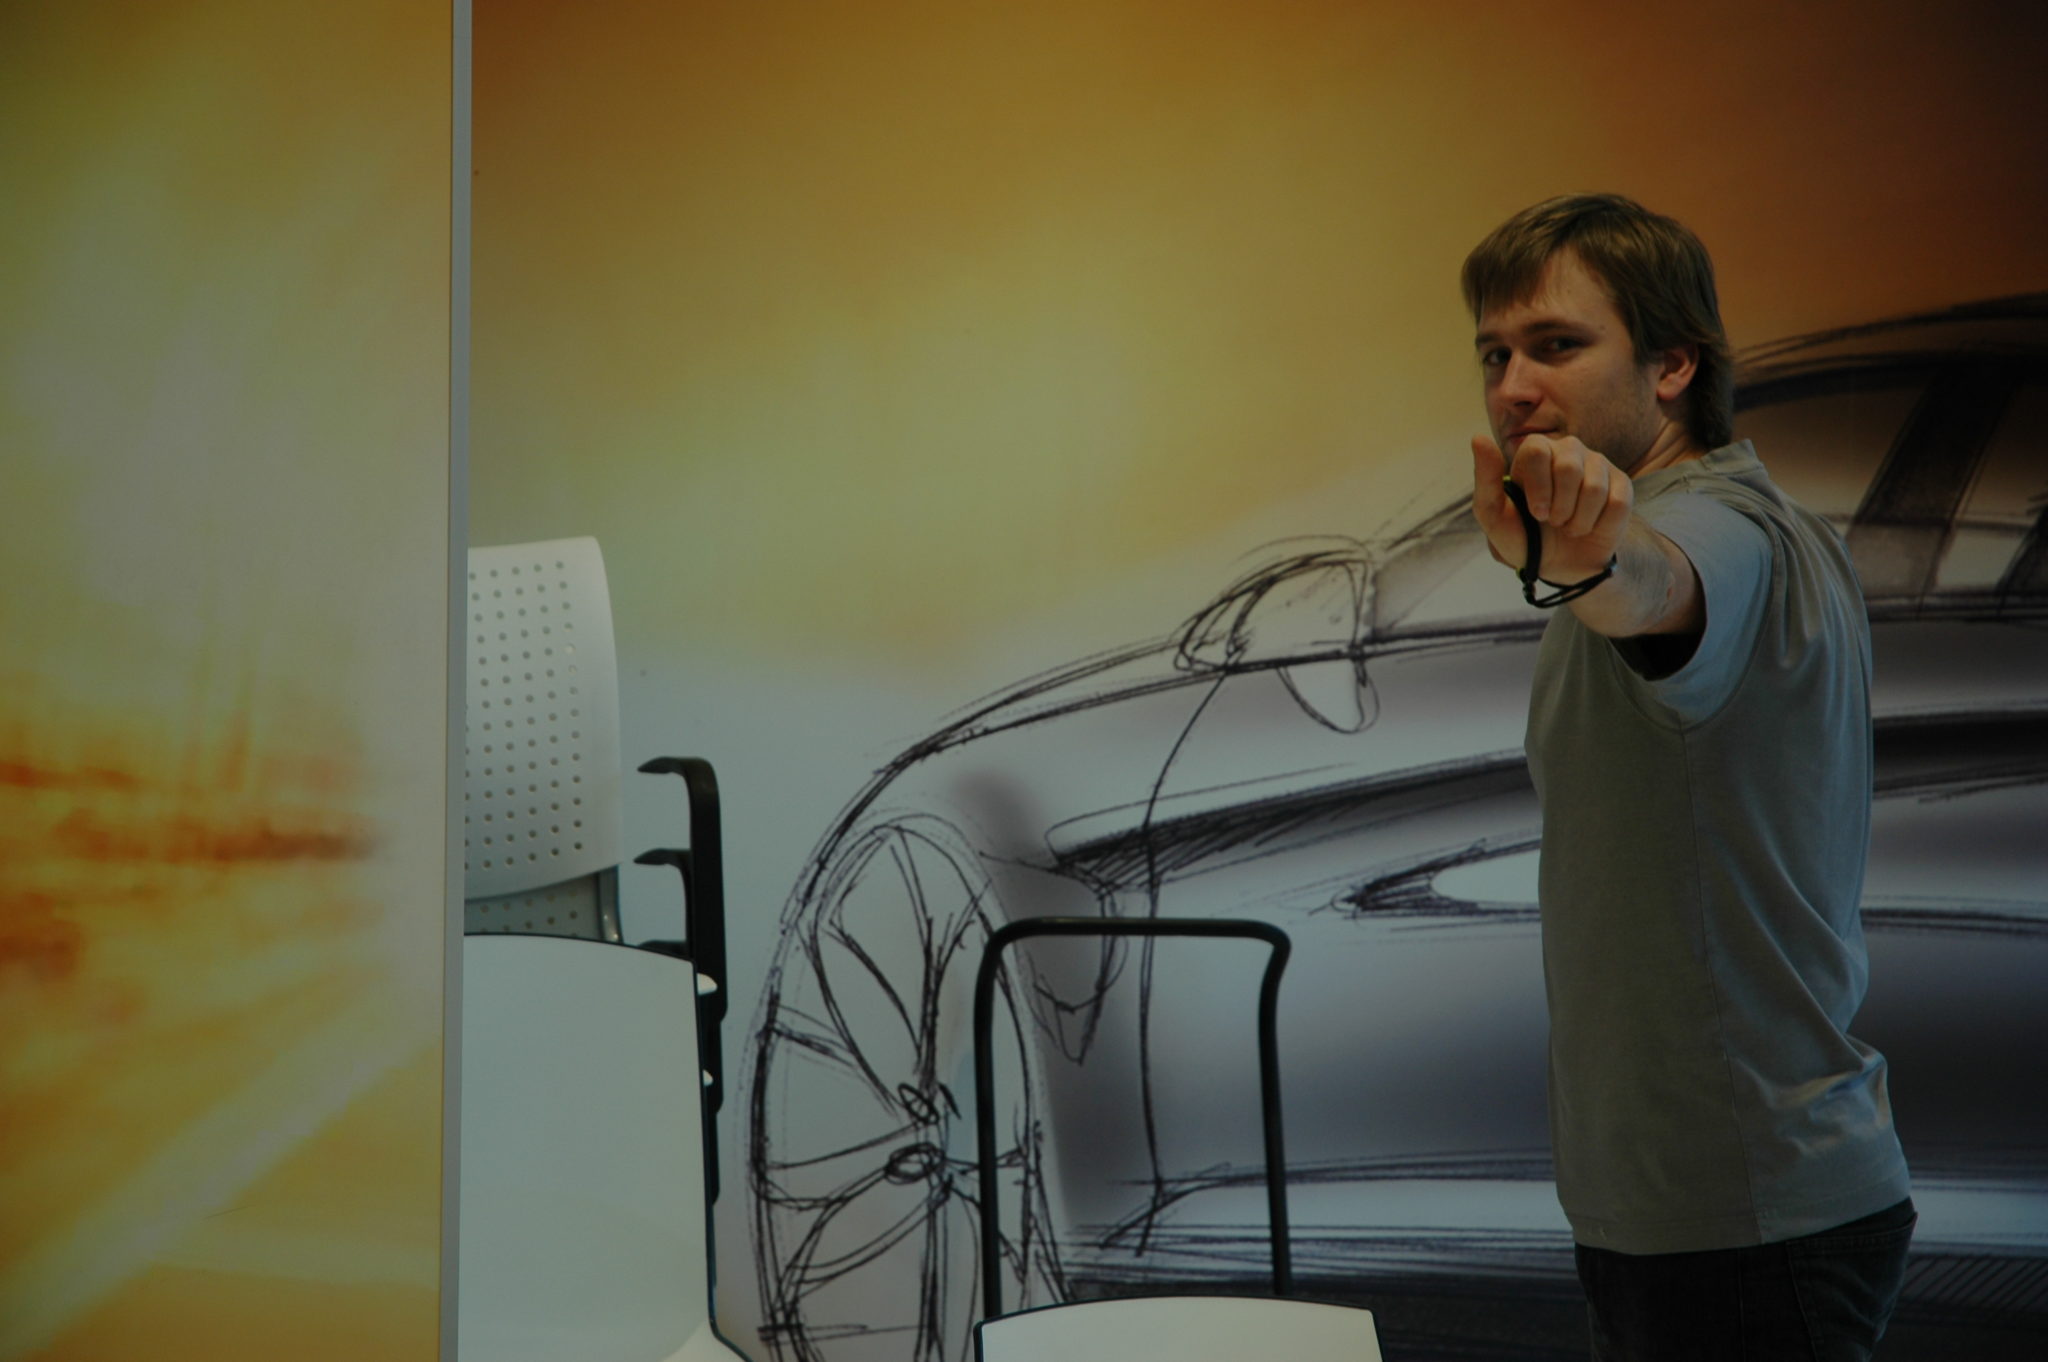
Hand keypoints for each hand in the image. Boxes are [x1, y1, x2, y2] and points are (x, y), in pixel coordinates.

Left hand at [1470, 433, 1632, 583]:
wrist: (1559, 565)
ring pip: (1595, 488)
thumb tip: (1478, 437)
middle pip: (1569, 467)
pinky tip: (1590, 526)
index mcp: (1535, 452)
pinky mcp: (1622, 484)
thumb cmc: (1523, 536)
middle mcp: (1568, 450)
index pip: (1537, 450)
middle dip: (1559, 507)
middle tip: (1553, 522)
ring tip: (1569, 526)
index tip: (1537, 514)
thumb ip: (1485, 478)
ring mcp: (1598, 465)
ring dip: (1578, 521)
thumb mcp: (1493, 515)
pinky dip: (1599, 526)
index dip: (1538, 486)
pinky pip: (1617, 503)